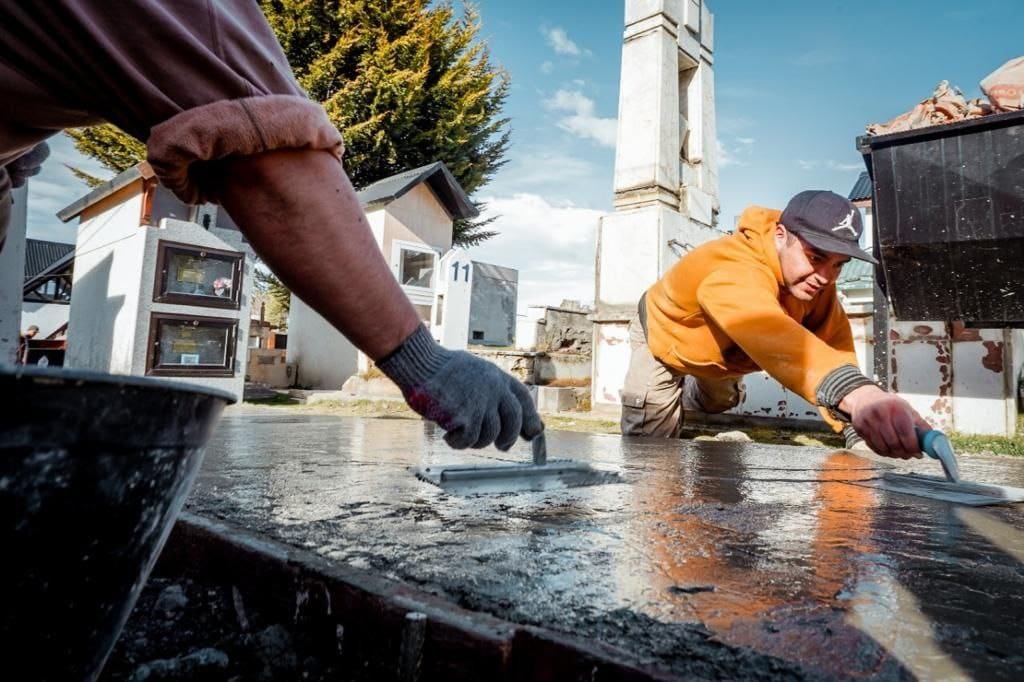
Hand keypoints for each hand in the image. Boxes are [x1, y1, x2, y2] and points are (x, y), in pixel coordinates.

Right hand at [377, 325, 543, 449]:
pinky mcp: (465, 416)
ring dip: (476, 440)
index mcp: (497, 376)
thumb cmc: (441, 369)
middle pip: (514, 421)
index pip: (523, 399)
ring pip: (490, 435)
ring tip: (459, 433)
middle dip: (509, 437)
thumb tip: (509, 413)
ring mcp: (481, 402)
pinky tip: (448, 435)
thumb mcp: (474, 372)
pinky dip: (458, 442)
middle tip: (503, 446)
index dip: (530, 418)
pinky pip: (468, 440)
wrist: (420, 364)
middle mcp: (494, 389)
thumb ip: (492, 389)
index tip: (533, 432)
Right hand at [840, 385, 929, 458]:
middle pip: (894, 442)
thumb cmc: (889, 404)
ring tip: (900, 453)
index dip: (913, 447)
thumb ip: (920, 425)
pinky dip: (883, 452)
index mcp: (896, 408)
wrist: (864, 398)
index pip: (906, 433)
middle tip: (910, 455)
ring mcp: (868, 422)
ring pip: (883, 447)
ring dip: (894, 454)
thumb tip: (932, 441)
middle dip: (904, 453)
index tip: (919, 452)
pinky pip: (874, 447)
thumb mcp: (907, 409)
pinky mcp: (860, 429)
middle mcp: (880, 414)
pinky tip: (889, 450)